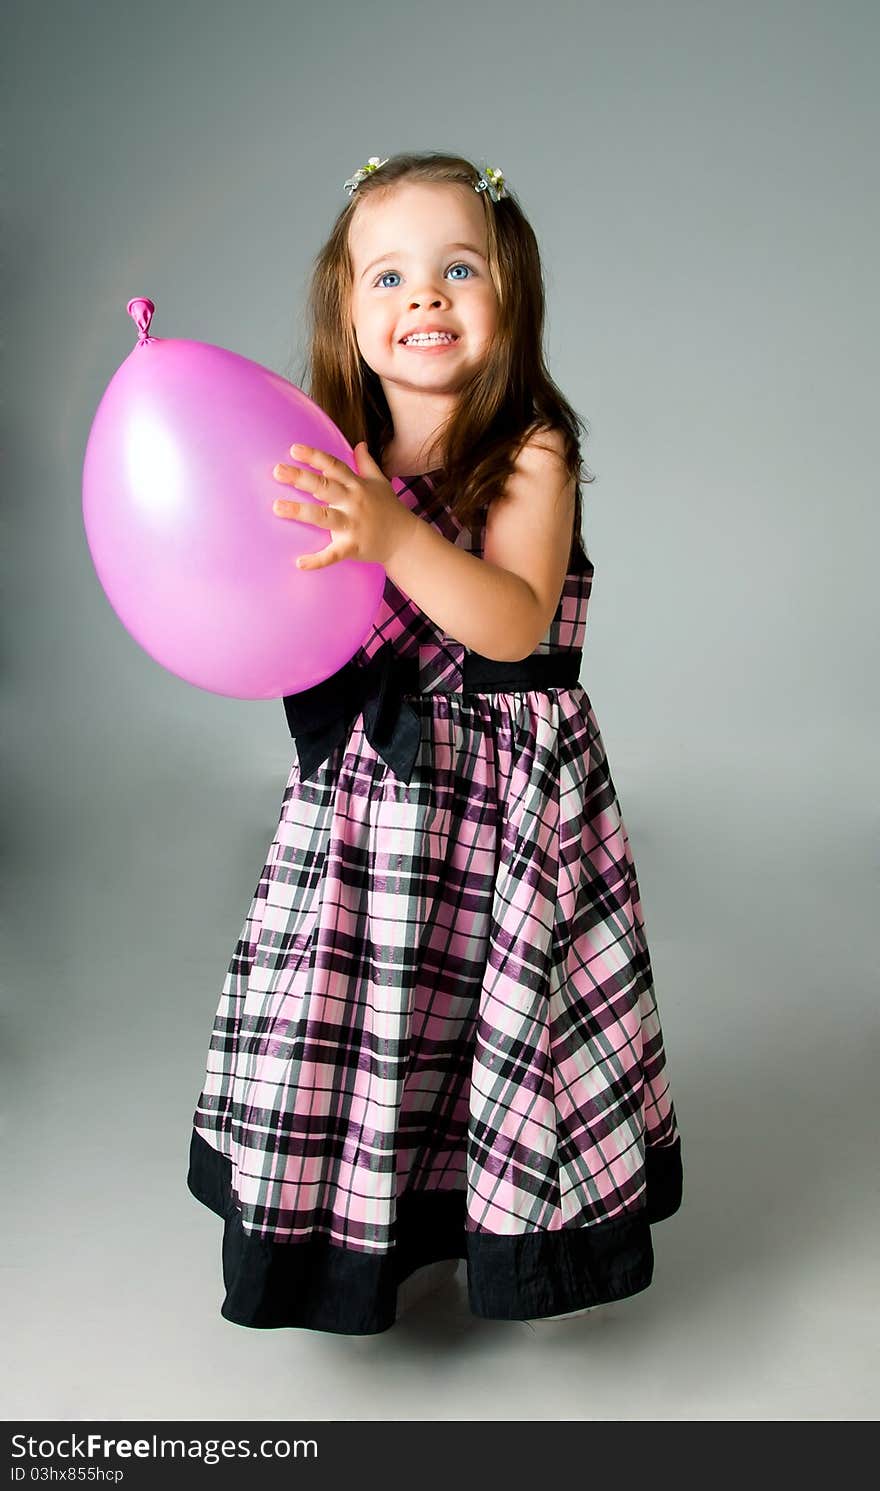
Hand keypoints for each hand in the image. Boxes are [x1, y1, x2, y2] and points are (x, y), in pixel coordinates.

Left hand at [271, 440, 414, 569]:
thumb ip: (367, 463)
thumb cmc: (389, 509)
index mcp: (357, 485)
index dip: (315, 457)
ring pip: (324, 517)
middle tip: (277, 470)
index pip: (334, 466)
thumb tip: (360, 444)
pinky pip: (334, 554)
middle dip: (301, 478)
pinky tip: (300, 563)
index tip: (294, 449)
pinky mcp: (354, 547)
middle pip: (325, 487)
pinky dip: (318, 560)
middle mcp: (354, 502)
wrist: (405, 540)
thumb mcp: (380, 482)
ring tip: (276, 507)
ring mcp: (353, 525)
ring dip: (300, 512)